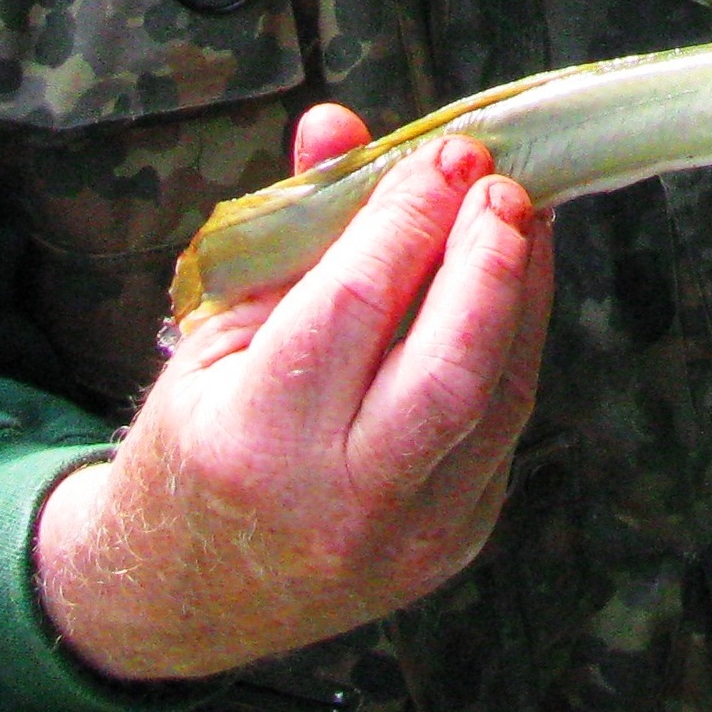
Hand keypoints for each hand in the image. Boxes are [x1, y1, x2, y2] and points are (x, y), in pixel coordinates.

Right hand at [34, 104, 553, 681]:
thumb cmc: (199, 434)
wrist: (189, 589)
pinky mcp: (454, 542)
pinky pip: (503, 425)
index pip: (355, 306)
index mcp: (254, 438)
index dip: (410, 217)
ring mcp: (408, 537)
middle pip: (451, 368)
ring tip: (518, 216)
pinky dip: (514, 341)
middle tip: (500, 184)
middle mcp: (339, 501)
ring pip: (499, 396)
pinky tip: (510, 280)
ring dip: (522, 292)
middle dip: (489, 260)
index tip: (443, 152)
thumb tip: (338, 123)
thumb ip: (292, 222)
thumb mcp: (219, 325)